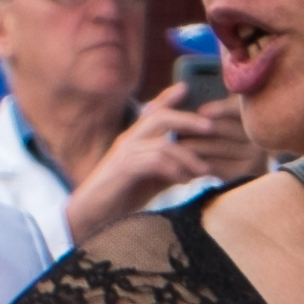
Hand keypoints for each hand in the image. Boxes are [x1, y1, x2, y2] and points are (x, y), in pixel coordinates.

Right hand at [65, 83, 264, 232]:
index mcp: (134, 139)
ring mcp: (124, 154)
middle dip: (187, 119)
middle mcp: (128, 140)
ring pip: (163, 144)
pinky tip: (184, 181)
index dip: (168, 97)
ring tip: (204, 170)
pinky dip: (174, 170)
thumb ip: (170, 168)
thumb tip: (197, 165)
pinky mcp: (123, 170)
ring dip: (187, 157)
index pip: (152, 111)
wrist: (93, 216)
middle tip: (210, 126)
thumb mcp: (151, 179)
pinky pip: (154, 162)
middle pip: (160, 117)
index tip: (185, 87)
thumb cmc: (121, 197)